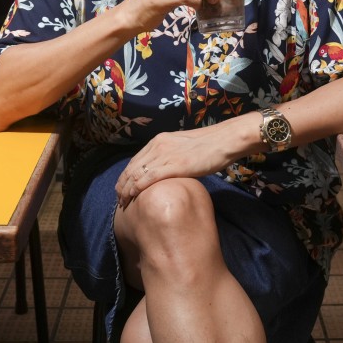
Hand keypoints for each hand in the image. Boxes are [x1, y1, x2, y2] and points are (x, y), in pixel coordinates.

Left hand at [114, 121, 247, 208]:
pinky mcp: (173, 165)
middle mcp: (158, 145)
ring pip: (136, 173)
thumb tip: (167, 171)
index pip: (135, 160)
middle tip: (119, 199)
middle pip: (132, 167)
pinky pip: (148, 177)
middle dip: (122, 184)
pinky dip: (137, 188)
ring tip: (122, 202)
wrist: (224, 141)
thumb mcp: (184, 148)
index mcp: (159, 140)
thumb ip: (172, 157)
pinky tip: (132, 196)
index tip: (122, 188)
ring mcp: (165, 154)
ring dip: (126, 189)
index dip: (126, 176)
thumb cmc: (210, 147)